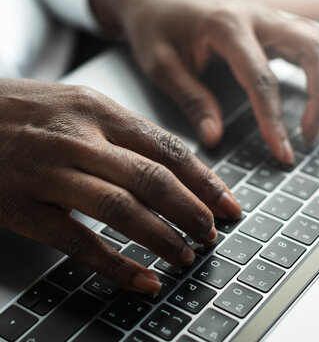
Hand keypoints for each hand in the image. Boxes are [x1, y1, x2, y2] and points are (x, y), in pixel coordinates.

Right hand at [0, 79, 239, 292]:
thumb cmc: (32, 112)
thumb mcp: (84, 108)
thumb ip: (127, 136)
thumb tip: (175, 170)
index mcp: (100, 112)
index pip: (167, 148)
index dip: (204, 180)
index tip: (226, 203)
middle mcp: (78, 139)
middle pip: (151, 179)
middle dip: (190, 210)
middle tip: (211, 233)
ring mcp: (49, 173)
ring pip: (120, 209)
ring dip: (161, 237)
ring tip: (186, 254)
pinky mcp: (23, 207)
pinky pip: (78, 242)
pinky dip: (115, 265)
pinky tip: (142, 279)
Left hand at [90, 0, 318, 163]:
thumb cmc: (153, 28)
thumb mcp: (162, 67)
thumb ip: (191, 99)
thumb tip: (214, 137)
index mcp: (225, 27)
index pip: (261, 80)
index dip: (274, 120)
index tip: (282, 151)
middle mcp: (255, 17)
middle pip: (311, 50)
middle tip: (312, 136)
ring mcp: (265, 18)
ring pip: (318, 43)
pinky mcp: (267, 25)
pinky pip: (309, 43)